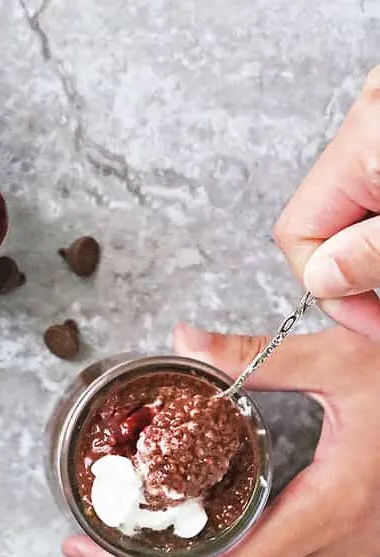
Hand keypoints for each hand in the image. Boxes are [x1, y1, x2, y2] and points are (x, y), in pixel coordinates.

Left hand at [63, 323, 379, 556]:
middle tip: (86, 544)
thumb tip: (186, 338)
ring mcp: (343, 548)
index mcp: (329, 513)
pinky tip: (186, 521)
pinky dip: (216, 553)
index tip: (85, 550)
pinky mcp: (345, 536)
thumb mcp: (347, 359)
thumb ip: (260, 354)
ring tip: (123, 535)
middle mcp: (335, 547)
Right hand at [275, 66, 379, 339]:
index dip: (329, 290)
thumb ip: (370, 252)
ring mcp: (377, 123)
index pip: (301, 236)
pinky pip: (366, 194)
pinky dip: (376, 226)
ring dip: (366, 253)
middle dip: (351, 272)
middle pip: (320, 223)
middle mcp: (366, 121)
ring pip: (346, 212)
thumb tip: (324, 281)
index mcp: (364, 141)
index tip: (371, 319)